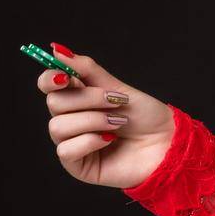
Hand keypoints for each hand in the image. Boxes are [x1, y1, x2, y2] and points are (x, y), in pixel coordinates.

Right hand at [34, 43, 175, 189]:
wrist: (166, 143)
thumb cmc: (146, 117)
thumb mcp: (117, 87)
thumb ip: (86, 69)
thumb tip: (57, 49)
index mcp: (78, 98)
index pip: (48, 85)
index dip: (50, 78)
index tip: (67, 76)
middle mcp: (71, 120)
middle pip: (54, 103)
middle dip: (87, 99)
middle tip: (115, 101)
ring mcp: (73, 143)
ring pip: (58, 126)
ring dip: (92, 120)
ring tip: (118, 123)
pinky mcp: (78, 165)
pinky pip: (66, 150)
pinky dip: (90, 141)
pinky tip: (109, 140)